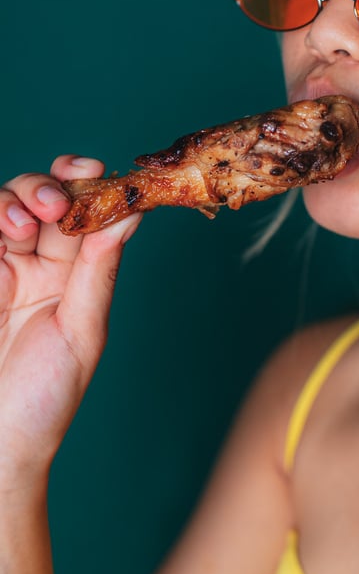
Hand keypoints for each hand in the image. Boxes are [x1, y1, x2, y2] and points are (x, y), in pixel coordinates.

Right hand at [0, 156, 140, 491]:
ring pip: (3, 207)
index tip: (94, 173)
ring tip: (22, 226)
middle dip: (48, 187)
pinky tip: (2, 231)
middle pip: (40, 198)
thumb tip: (130, 214)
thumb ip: (99, 270)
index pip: (84, 212)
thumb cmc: (44, 400)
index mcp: (74, 274)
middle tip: (54, 205)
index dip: (87, 184)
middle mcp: (35, 264)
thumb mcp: (81, 332)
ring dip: (14, 200)